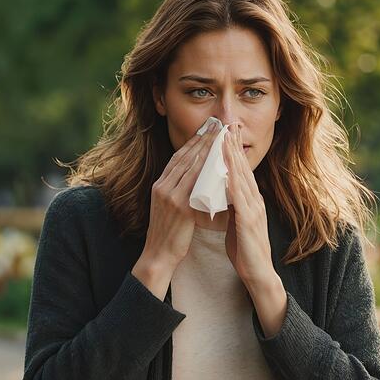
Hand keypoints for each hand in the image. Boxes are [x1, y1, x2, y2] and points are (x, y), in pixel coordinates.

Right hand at [132, 123, 217, 297]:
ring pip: (191, 167)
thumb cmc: (168, 233)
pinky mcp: (181, 208)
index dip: (192, 142)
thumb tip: (193, 176)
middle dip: (201, 139)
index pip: (178, 157)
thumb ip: (177, 190)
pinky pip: (197, 185)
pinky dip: (208, 171)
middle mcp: (163, 186)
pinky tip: (220, 163)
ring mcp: (171, 196)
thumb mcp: (168, 206)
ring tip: (220, 136)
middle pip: (185, 157)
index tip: (206, 129)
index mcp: (160, 185)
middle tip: (216, 124)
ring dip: (207, 150)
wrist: (158, 255)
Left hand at [223, 124, 285, 336]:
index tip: (223, 131)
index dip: (232, 150)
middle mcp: (254, 199)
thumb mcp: (235, 221)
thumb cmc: (245, 249)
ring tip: (225, 139)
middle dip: (234, 145)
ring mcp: (253, 209)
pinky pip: (241, 198)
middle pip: (242, 167)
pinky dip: (234, 183)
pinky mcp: (250, 221)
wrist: (257, 273)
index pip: (239, 169)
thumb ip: (230, 205)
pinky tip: (226, 172)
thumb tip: (220, 192)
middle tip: (227, 124)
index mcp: (249, 199)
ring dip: (234, 158)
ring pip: (242, 178)